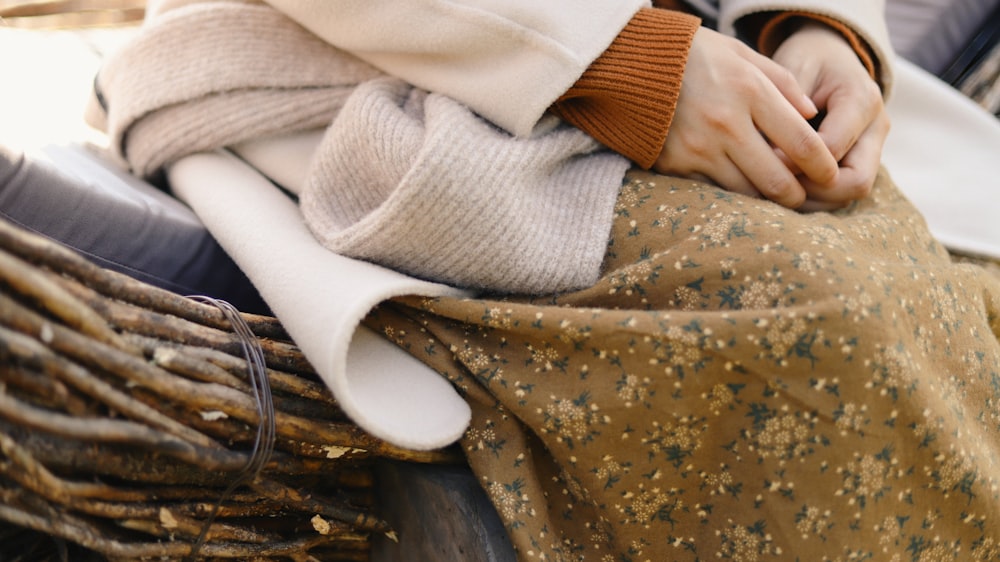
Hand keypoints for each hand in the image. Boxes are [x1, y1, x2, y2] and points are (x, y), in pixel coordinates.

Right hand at [654, 27, 837, 208]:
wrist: (629, 64)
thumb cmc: (693, 55)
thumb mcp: (741, 54)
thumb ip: (781, 83)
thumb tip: (811, 117)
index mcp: (749, 91)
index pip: (801, 142)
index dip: (823, 167)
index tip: (831, 176)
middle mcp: (725, 124)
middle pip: (776, 180)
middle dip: (797, 196)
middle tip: (803, 196)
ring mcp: (697, 148)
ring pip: (745, 193)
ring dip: (763, 200)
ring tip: (771, 196)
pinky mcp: (674, 165)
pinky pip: (712, 191)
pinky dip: (729, 192)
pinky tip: (736, 186)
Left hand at [771, 22, 889, 209]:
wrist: (831, 55)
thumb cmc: (808, 59)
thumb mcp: (793, 68)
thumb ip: (785, 106)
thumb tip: (766, 152)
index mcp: (861, 100)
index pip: (833, 148)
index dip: (796, 162)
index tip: (762, 159)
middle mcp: (875, 128)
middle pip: (856, 182)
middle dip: (812, 190)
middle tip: (772, 184)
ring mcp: (872, 148)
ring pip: (850, 193)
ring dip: (811, 198)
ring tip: (773, 188)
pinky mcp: (861, 161)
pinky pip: (840, 191)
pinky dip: (812, 196)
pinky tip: (782, 187)